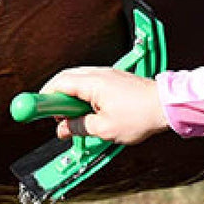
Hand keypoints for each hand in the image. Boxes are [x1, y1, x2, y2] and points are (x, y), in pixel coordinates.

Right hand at [40, 67, 168, 144]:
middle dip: (55, 98)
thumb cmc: (140, 116)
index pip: (58, 85)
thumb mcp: (105, 129)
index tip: (34, 108)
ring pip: (78, 80)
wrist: (168, 105)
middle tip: (54, 118)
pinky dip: (83, 95)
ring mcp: (107, 74)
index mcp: (92, 83)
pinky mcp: (115, 79)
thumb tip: (63, 129)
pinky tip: (89, 111)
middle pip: (65, 79)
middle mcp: (97, 73)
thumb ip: (79, 127)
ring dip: (70, 97)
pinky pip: (91, 83)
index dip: (44, 97)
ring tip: (74, 118)